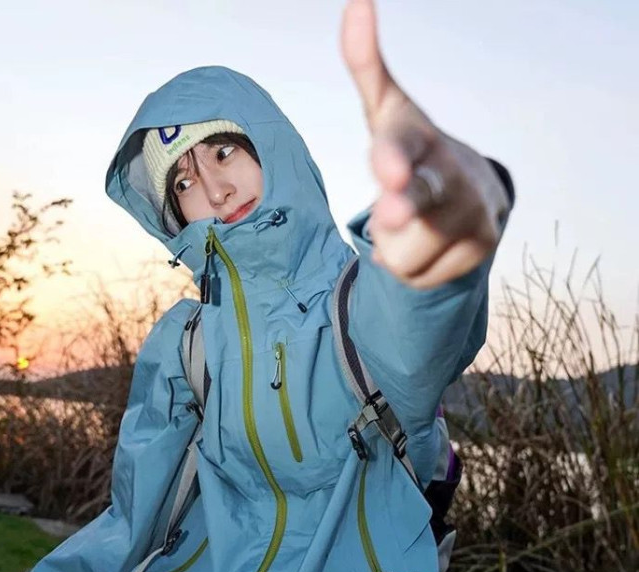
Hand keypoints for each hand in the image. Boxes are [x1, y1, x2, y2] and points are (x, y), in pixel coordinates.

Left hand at [341, 0, 508, 288]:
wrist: (474, 191)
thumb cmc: (415, 151)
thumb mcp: (387, 113)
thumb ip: (367, 66)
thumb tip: (356, 1)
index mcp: (419, 139)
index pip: (402, 147)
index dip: (394, 158)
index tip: (388, 167)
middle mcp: (452, 175)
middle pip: (420, 203)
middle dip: (402, 209)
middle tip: (390, 213)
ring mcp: (472, 214)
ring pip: (404, 255)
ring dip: (393, 248)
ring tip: (409, 225)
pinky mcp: (480, 250)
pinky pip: (418, 279)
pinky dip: (413, 268)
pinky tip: (427, 245)